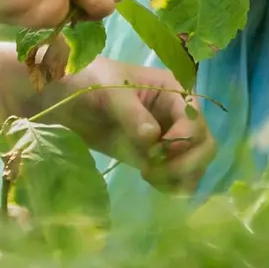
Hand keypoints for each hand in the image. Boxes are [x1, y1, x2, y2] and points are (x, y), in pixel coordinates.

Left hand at [50, 59, 215, 190]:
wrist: (64, 98)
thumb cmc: (90, 82)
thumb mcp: (110, 91)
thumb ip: (132, 114)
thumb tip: (153, 139)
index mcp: (173, 90)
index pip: (195, 120)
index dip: (182, 140)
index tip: (156, 150)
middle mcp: (177, 114)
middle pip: (204, 144)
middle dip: (186, 163)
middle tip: (154, 173)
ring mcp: (166, 138)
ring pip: (194, 164)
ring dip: (180, 177)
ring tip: (149, 178)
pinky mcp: (152, 157)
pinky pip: (176, 176)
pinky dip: (171, 185)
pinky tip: (150, 183)